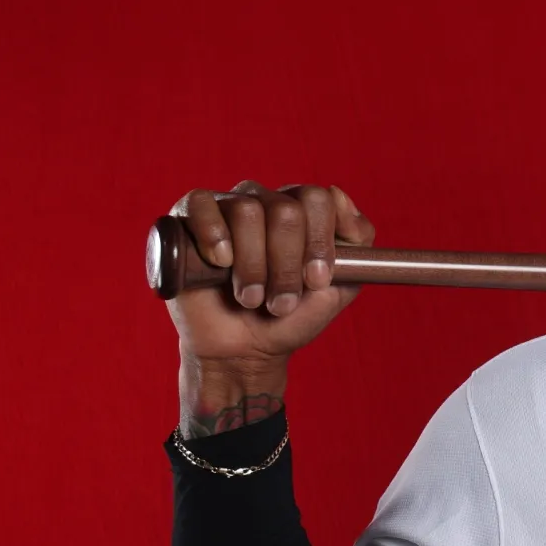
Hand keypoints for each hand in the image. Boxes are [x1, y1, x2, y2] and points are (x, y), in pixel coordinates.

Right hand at [164, 181, 374, 367]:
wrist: (243, 351)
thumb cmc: (290, 318)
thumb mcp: (340, 286)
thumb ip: (357, 241)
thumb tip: (338, 194)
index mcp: (302, 212)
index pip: (318, 200)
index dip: (318, 242)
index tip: (315, 281)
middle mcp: (266, 201)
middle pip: (285, 210)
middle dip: (286, 265)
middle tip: (280, 300)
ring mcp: (226, 206)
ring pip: (247, 211)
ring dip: (253, 266)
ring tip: (249, 298)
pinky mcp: (188, 218)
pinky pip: (201, 204)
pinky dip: (213, 234)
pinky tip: (220, 262)